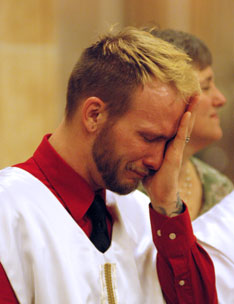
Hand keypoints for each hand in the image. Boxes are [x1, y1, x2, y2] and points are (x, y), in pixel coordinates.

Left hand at [143, 96, 198, 215]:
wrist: (160, 195)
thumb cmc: (153, 179)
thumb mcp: (144, 160)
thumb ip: (139, 150)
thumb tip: (124, 141)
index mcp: (167, 144)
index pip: (173, 123)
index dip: (177, 110)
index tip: (178, 95)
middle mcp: (174, 144)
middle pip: (182, 121)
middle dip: (187, 105)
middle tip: (193, 89)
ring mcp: (176, 149)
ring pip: (185, 126)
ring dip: (191, 111)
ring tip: (197, 96)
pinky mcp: (175, 156)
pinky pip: (180, 138)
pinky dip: (184, 125)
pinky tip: (187, 114)